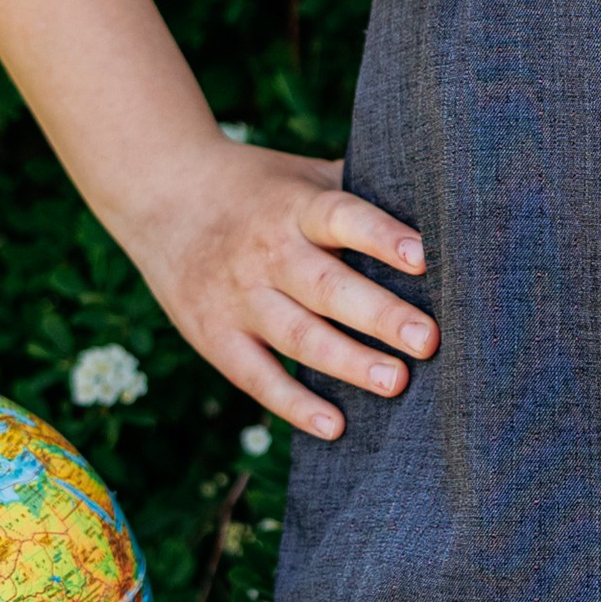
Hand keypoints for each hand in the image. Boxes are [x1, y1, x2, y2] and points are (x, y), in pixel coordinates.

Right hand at [134, 133, 437, 440]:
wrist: (161, 194)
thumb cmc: (258, 188)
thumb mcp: (303, 175)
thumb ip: (358, 190)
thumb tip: (439, 202)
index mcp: (294, 206)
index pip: (341, 217)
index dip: (381, 236)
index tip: (424, 257)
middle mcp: (266, 252)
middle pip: (326, 287)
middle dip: (378, 314)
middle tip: (428, 339)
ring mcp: (237, 298)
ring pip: (297, 336)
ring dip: (347, 363)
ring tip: (396, 382)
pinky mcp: (214, 336)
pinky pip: (257, 377)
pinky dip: (294, 405)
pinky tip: (335, 426)